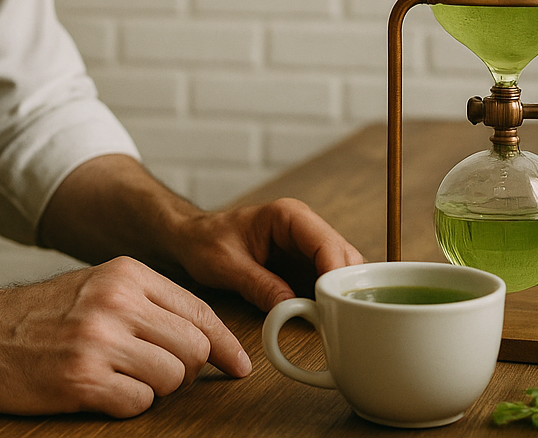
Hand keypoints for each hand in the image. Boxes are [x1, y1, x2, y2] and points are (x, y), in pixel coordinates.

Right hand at [0, 256, 249, 417]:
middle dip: (187, 371)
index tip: (239, 365)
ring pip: (172, 378)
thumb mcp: (94, 286)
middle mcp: (116, 301)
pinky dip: (128, 405)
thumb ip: (146, 302)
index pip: (198, 310)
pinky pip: (138, 404)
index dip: (225, 344)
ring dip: (155, 389)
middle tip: (160, 375)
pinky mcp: (81, 380)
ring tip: (123, 380)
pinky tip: (102, 392)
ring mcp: (99, 340)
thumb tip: (204, 336)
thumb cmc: (36, 315)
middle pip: (193, 347)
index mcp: (125, 273)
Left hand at [167, 198, 364, 310]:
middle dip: (345, 288)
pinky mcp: (303, 267)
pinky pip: (326, 284)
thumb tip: (292, 309)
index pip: (327, 243)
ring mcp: (307, 248)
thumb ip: (259, 285)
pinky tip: (323, 320)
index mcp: (289, 216)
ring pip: (341, 272)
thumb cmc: (205, 241)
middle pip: (344, 258)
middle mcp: (305, 228)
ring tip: (332, 322)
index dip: (335, 274)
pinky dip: (328, 301)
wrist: (192, 239)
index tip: (334, 304)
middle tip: (338, 318)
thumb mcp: (227, 266)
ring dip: (339, 296)